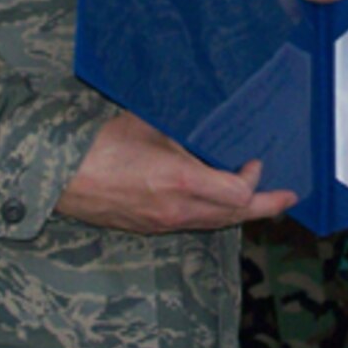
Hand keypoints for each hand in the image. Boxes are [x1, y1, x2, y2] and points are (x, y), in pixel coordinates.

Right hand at [54, 113, 294, 232]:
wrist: (59, 176)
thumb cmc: (99, 145)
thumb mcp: (149, 124)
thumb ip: (183, 128)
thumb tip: (209, 119)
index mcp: (180, 181)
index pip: (237, 193)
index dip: (254, 180)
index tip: (255, 160)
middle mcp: (177, 209)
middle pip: (234, 217)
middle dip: (265, 207)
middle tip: (288, 198)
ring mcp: (162, 223)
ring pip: (214, 224)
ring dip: (241, 214)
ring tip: (262, 203)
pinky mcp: (149, 228)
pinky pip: (193, 224)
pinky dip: (214, 215)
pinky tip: (218, 203)